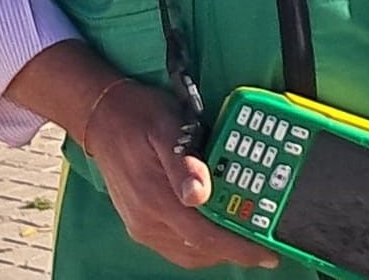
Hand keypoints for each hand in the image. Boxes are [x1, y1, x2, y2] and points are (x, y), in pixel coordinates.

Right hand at [84, 80, 277, 270]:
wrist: (102, 116)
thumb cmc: (139, 116)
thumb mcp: (167, 127)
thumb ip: (184, 163)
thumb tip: (200, 194)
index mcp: (155, 198)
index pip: (204, 236)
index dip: (238, 248)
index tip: (266, 253)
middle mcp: (146, 220)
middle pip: (199, 251)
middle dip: (234, 251)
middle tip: (263, 242)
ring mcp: (141, 225)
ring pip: (188, 253)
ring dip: (217, 250)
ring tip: (246, 237)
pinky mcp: (140, 223)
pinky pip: (176, 246)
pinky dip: (200, 245)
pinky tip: (216, 230)